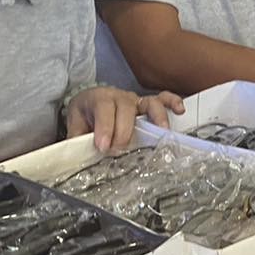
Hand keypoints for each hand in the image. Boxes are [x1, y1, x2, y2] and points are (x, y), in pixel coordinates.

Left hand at [67, 86, 183, 151]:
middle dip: (124, 130)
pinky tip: (179, 110)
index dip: (105, 127)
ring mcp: (136, 101)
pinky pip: (162, 100)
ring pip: (148, 103)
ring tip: (161, 131)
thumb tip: (77, 157)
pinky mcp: (147, 106)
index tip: (103, 146)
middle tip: (120, 148)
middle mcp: (119, 97)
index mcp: (98, 99)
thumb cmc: (85, 116)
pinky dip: (172, 103)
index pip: (103, 108)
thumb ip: (77, 141)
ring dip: (156, 116)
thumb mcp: (75, 127)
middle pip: (126, 108)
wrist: (89, 103)